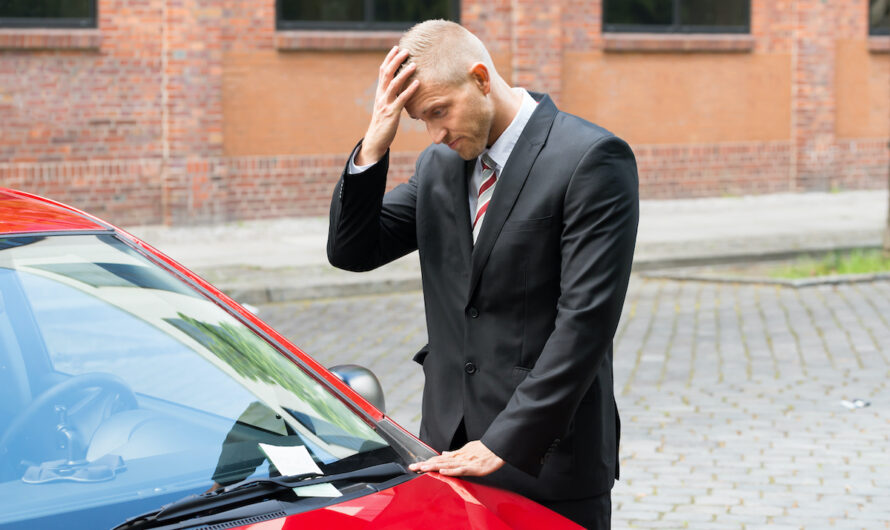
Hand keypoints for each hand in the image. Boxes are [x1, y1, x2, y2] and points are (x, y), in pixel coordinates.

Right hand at [357, 46, 419, 165]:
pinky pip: (401, 100)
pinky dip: (409, 91)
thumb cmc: (384, 123)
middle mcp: (381, 96)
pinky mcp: (391, 114)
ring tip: (414, 65)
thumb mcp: (387, 106)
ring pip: (393, 85)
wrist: (376, 140)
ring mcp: (385, 104)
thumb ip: (392, 95)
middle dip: (396, 61)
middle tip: (406, 50)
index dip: (389, 59)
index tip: (396, 48)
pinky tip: (417, 83)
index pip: (383, 71)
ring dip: (404, 74)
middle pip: (387, 74)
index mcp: (380, 93)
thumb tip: (402, 86)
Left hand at [408, 440, 504, 476]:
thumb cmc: (484, 449)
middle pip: (439, 461)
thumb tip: (443, 453)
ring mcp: (465, 462)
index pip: (439, 459)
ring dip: (433, 466)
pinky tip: (441, 471)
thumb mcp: (467, 450)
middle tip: (412, 467)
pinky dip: (450, 470)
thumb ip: (455, 453)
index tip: (416, 464)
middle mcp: (458, 458)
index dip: (427, 461)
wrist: (497, 447)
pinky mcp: (472, 468)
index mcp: (457, 455)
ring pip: (446, 465)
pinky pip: (460, 470)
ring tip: (422, 468)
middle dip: (425, 464)